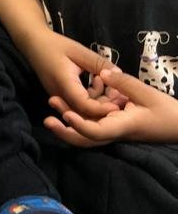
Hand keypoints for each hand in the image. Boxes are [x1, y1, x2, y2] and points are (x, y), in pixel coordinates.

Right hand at [22, 29, 119, 121]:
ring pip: (81, 109)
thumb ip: (98, 63)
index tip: (119, 105)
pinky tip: (98, 82)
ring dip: (98, 101)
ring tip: (113, 88)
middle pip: (83, 112)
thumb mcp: (79, 51)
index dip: (102, 108)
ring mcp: (59, 96)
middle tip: (121, 99)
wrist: (33, 44)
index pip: (84, 104)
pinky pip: (77, 103)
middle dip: (103, 108)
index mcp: (64, 83)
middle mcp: (60, 95)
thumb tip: (119, 74)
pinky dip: (91, 97)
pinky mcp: (60, 95)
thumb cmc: (55, 45)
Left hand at [45, 67, 177, 146]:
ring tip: (53, 103)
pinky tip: (70, 101)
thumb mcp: (147, 94)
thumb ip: (124, 84)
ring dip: (68, 120)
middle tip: (47, 118)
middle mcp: (114, 132)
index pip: (97, 132)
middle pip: (85, 139)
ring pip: (86, 131)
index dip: (80, 124)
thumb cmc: (166, 112)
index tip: (66, 114)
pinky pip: (93, 123)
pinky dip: (81, 114)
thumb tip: (102, 75)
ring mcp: (112, 129)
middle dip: (65, 130)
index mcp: (122, 126)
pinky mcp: (113, 124)